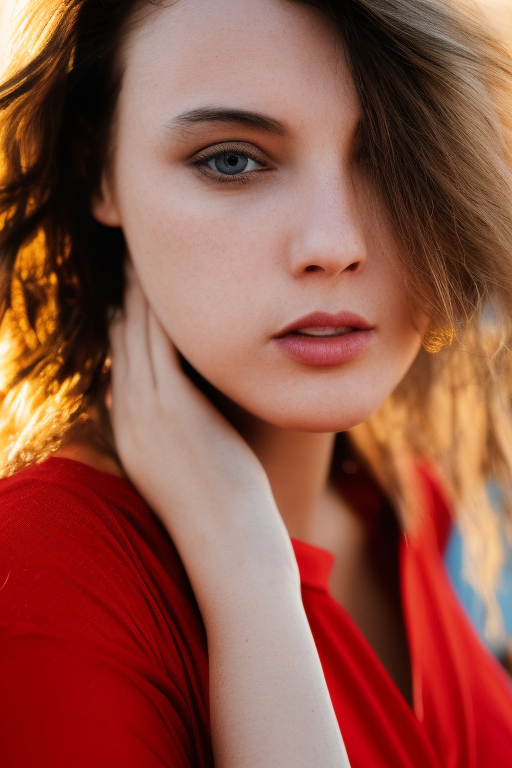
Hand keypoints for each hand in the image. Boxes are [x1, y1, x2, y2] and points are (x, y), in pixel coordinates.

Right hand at [108, 259, 298, 615]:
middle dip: (126, 296)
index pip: (123, 361)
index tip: (134, 290)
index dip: (125, 320)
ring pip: (136, 336)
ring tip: (143, 256)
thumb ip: (186, 434)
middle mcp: (132, 418)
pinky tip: (170, 284)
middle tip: (133, 257)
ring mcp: (149, 415)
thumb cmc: (225, 512)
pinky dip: (162, 312)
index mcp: (133, 432)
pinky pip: (162, 347)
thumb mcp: (194, 468)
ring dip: (139, 293)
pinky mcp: (175, 412)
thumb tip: (198, 411)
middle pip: (121, 340)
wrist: (231, 551)